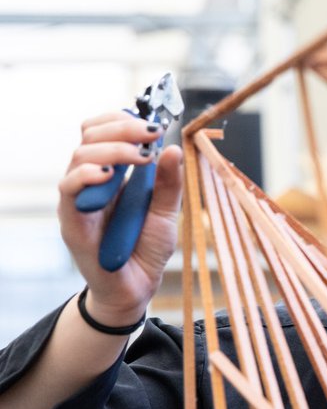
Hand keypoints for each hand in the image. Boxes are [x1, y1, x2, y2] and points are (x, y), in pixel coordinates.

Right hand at [58, 112, 183, 324]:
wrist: (136, 288)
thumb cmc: (146, 249)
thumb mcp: (166, 212)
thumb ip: (169, 183)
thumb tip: (174, 147)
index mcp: (113, 173)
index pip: (105, 130)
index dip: (124, 120)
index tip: (154, 124)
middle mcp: (91, 181)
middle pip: (90, 135)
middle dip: (122, 127)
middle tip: (151, 134)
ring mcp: (79, 199)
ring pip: (80, 155)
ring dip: (112, 149)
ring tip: (139, 155)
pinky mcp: (72, 221)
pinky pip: (69, 189)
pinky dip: (86, 175)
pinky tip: (108, 174)